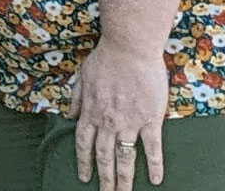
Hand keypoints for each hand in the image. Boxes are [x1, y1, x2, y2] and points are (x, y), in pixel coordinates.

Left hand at [71, 35, 167, 190]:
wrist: (129, 47)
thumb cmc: (106, 58)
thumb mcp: (82, 76)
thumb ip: (75, 98)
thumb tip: (68, 115)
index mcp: (91, 111)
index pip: (83, 144)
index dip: (83, 162)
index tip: (83, 177)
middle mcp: (107, 122)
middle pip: (103, 156)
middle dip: (103, 178)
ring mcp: (129, 122)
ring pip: (125, 157)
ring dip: (124, 179)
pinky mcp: (150, 119)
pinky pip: (152, 148)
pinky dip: (154, 165)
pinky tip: (155, 180)